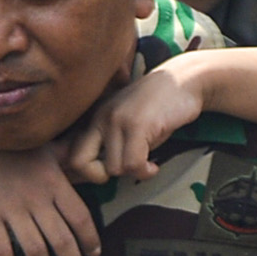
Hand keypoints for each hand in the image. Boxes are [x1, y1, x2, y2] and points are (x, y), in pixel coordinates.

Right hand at [0, 134, 97, 255]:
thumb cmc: (10, 145)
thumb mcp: (45, 148)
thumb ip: (68, 160)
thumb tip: (95, 168)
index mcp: (54, 182)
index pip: (80, 217)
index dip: (90, 239)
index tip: (94, 253)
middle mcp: (36, 199)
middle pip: (62, 240)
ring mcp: (10, 209)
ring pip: (35, 249)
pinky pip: (0, 250)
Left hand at [65, 59, 213, 187]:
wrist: (184, 79)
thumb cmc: (159, 105)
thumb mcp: (128, 120)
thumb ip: (112, 141)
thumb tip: (103, 172)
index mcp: (96, 117)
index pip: (72, 155)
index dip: (86, 172)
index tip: (109, 173)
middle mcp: (102, 117)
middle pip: (82, 164)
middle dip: (103, 176)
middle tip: (125, 170)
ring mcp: (119, 120)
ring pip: (113, 168)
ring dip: (133, 172)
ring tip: (147, 163)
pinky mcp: (138, 125)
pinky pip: (133, 164)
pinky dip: (145, 172)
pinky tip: (154, 166)